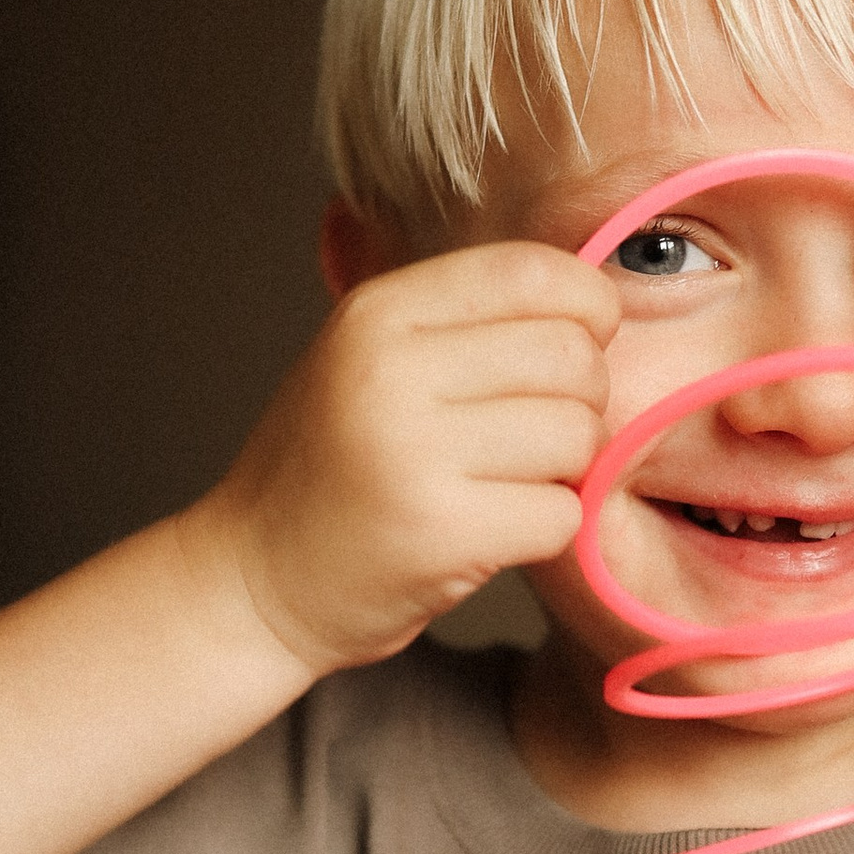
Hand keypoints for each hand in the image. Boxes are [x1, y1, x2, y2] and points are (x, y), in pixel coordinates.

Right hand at [190, 244, 620, 676]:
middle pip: (572, 356)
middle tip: (539, 435)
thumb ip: (467, 323)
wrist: (253, 582)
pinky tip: (494, 530)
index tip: (584, 341)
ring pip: (578, 436)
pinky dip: (546, 530)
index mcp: (379, 313)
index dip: (587, 306)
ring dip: (566, 470)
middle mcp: (391, 371)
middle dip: (582, 400)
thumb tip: (601, 298)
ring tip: (507, 483)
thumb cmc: (332, 471)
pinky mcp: (442, 532)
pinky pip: (562, 515)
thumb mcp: (371, 360)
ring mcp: (414, 453)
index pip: (534, 271)